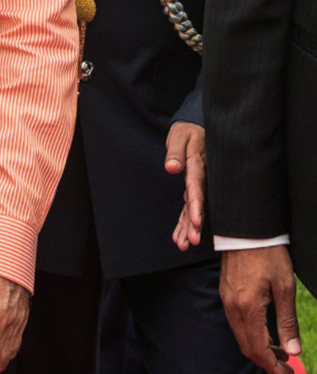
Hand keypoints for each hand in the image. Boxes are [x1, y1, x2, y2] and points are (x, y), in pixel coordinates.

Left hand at [165, 121, 205, 250]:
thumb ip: (175, 152)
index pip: (197, 188)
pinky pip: (190, 206)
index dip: (196, 205)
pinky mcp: (195, 187)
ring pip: (193, 208)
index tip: (195, 221)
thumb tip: (171, 167)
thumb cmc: (188, 132)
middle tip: (191, 241)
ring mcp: (199, 184)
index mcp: (198, 166)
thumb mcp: (180, 136)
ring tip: (183, 245)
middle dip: (195, 224)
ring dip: (188, 227)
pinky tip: (180, 236)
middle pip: (198, 203)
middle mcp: (201, 178)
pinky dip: (185, 221)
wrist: (196, 128)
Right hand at [220, 246, 301, 373]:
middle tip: (287, 373)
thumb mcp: (285, 288)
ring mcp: (227, 300)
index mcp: (247, 308)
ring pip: (241, 336)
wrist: (245, 230)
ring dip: (260, 350)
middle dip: (267, 363)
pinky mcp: (227, 293)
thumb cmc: (268, 256)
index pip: (258, 347)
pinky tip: (267, 335)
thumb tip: (293, 351)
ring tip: (282, 355)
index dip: (272, 367)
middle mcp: (232, 307)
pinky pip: (237, 323)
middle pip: (246, 346)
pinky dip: (252, 335)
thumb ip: (287, 322)